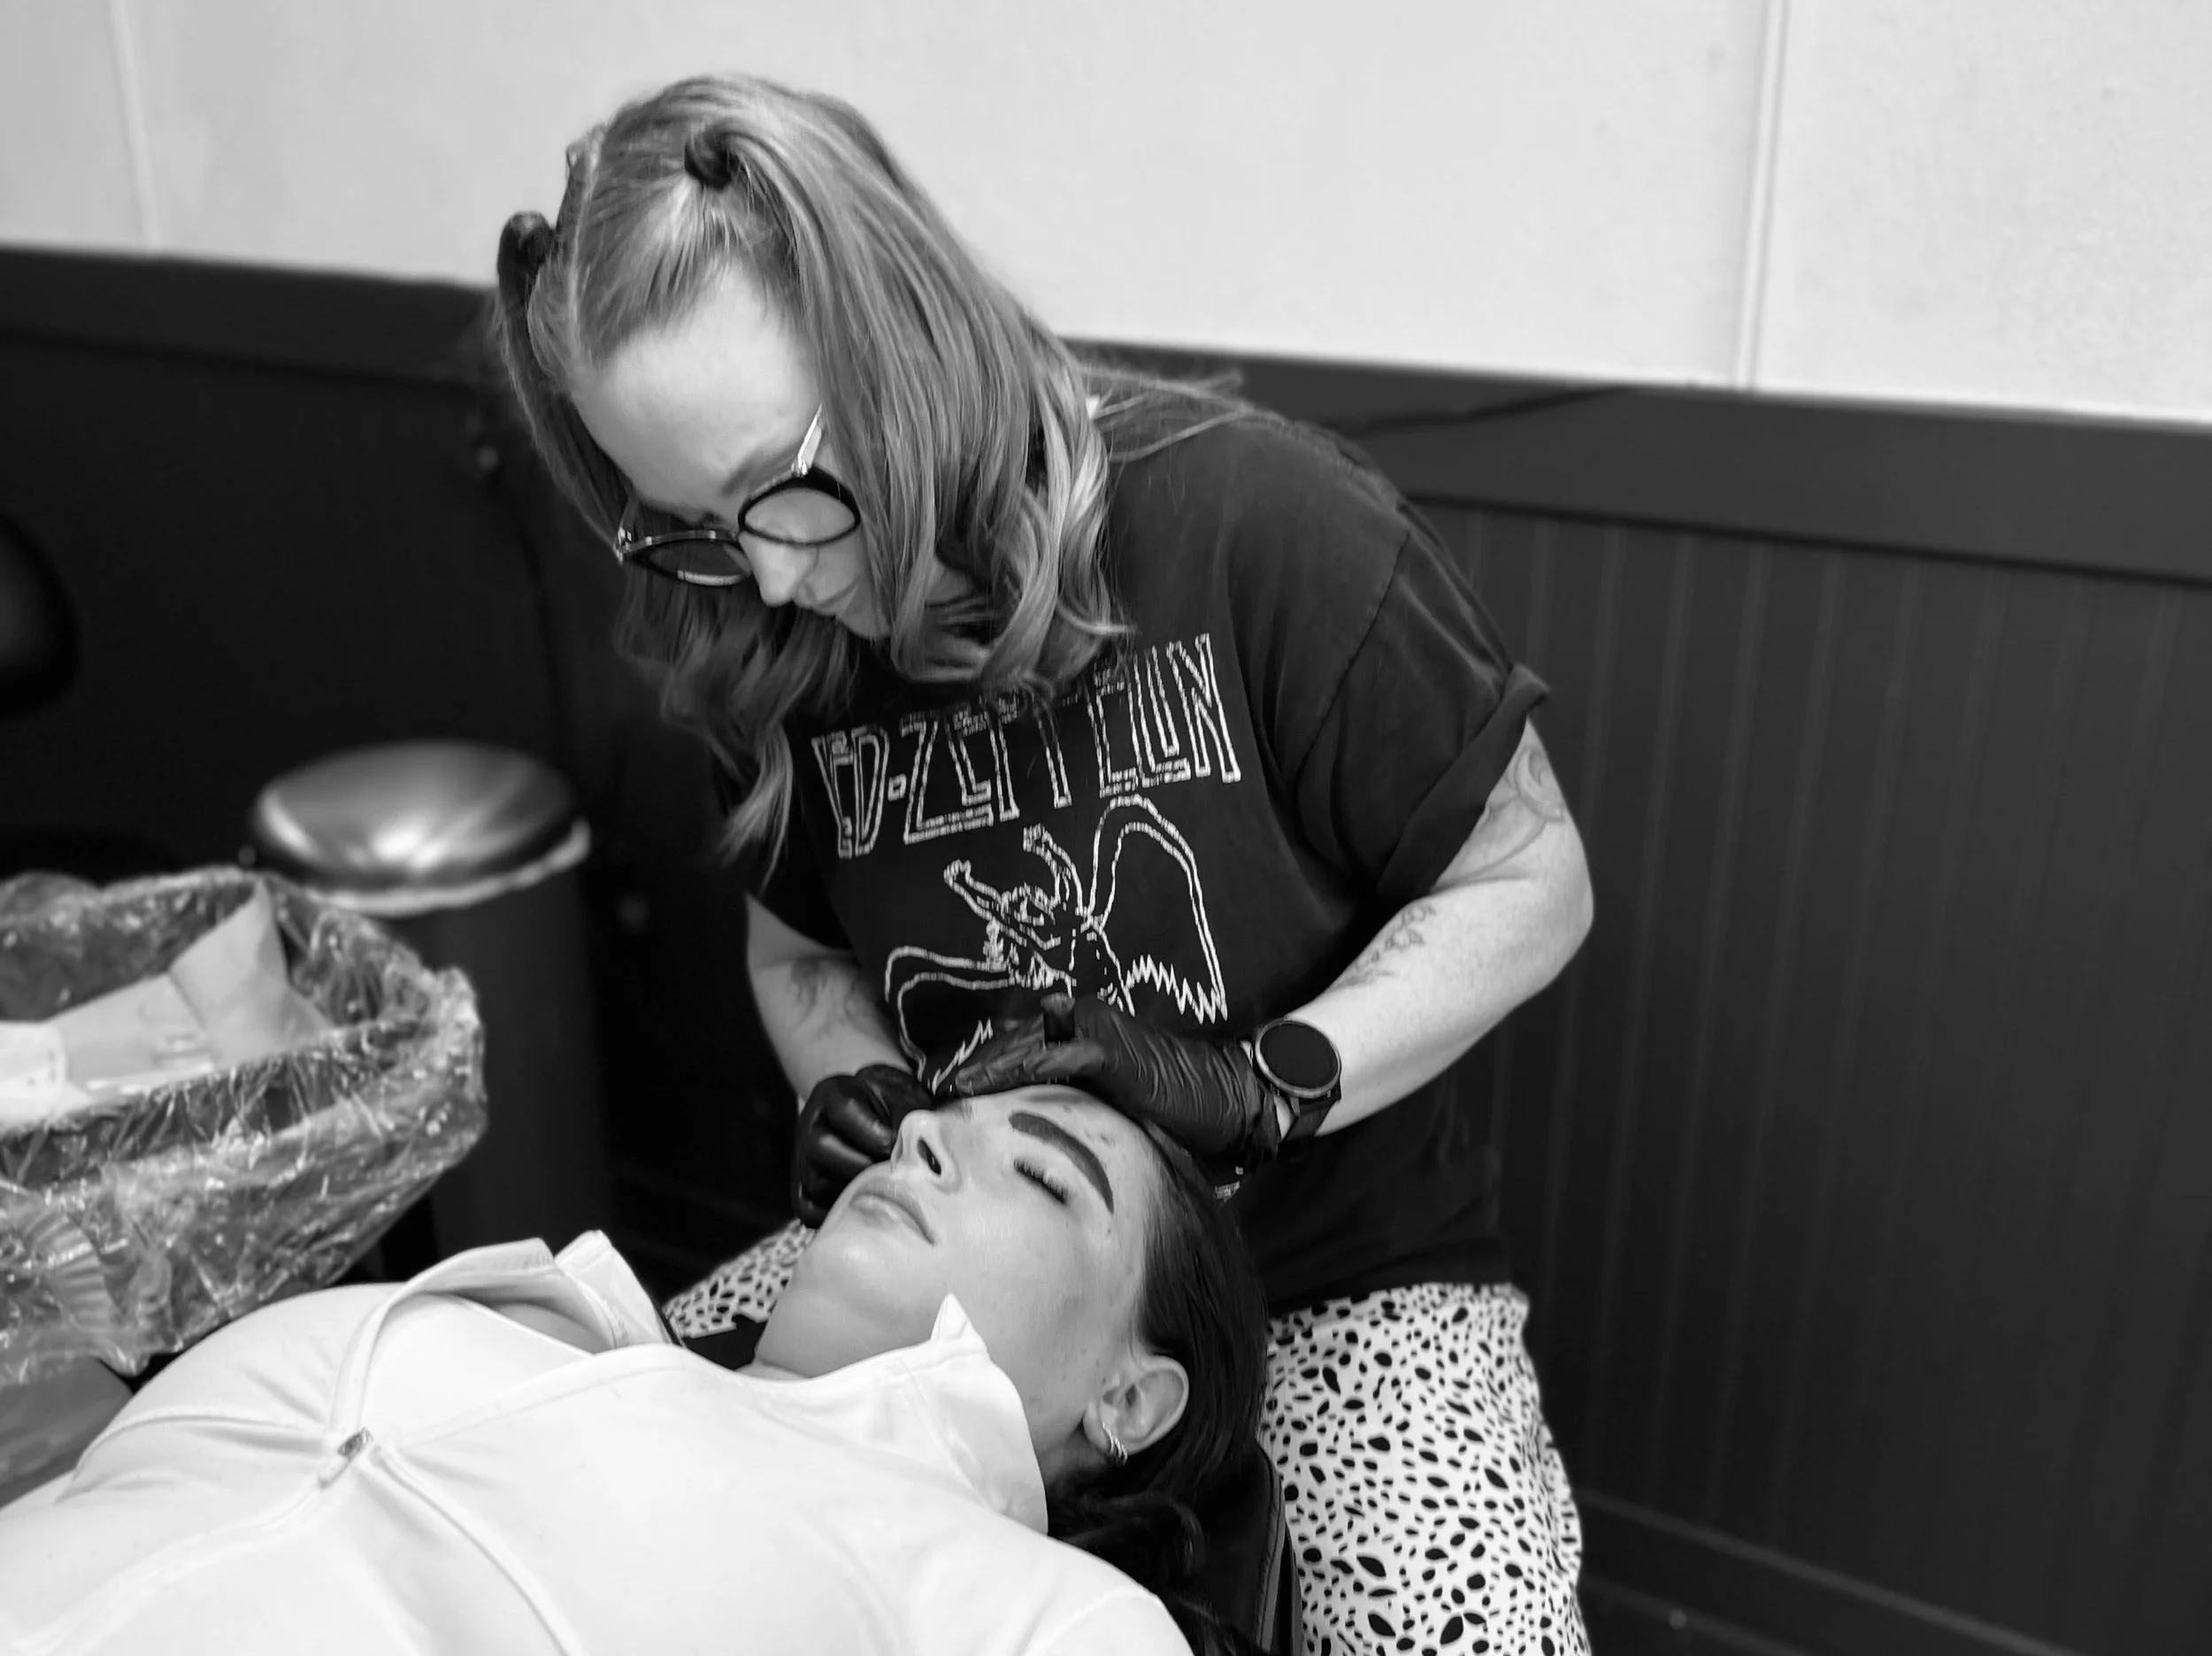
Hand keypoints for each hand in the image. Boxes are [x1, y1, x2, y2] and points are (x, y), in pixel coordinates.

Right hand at [791, 1065, 933, 1226]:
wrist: (876, 1114)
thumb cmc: (892, 1106)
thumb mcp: (903, 1097)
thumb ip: (907, 1117)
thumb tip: (915, 1155)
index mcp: (832, 1094)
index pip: (845, 1110)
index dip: (874, 1134)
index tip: (896, 1147)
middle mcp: (809, 1124)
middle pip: (821, 1147)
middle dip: (862, 1166)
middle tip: (890, 1175)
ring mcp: (802, 1158)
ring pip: (817, 1183)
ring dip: (852, 1192)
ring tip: (882, 1191)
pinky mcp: (801, 1187)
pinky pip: (808, 1210)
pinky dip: (834, 1215)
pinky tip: (861, 1208)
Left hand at [946, 993, 1281, 1174]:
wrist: (1221, 1098)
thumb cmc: (1170, 1110)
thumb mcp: (1111, 1108)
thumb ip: (1073, 1107)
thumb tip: (1034, 1133)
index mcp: (1080, 1040)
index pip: (1019, 1048)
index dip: (983, 1066)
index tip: (949, 1087)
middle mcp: (1082, 1027)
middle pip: (1015, 1044)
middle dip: (978, 1067)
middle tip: (941, 1089)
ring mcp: (1096, 1034)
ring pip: (1029, 1047)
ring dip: (992, 1066)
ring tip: (958, 1085)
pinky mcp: (1111, 1053)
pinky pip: (1063, 1059)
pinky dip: (1033, 1068)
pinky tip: (1002, 1083)